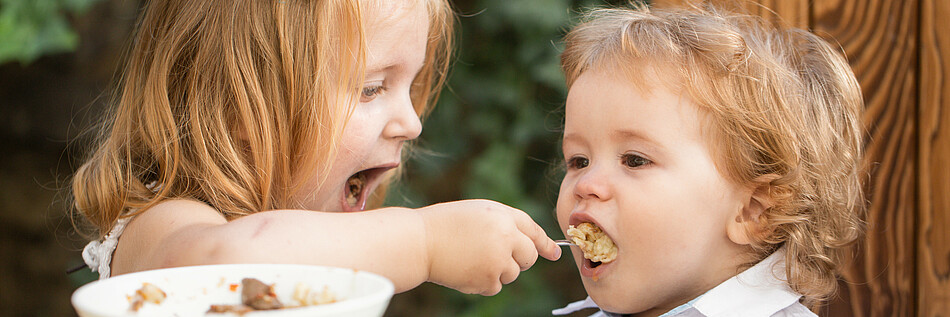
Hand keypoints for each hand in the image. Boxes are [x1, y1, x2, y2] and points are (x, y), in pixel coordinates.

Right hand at [419, 199, 559, 294]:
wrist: (420, 242)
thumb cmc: (447, 224)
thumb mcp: (480, 212)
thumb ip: (506, 224)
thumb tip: (533, 246)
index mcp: (504, 217)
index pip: (533, 231)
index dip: (545, 244)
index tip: (555, 253)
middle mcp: (506, 239)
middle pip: (529, 257)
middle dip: (520, 258)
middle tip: (497, 254)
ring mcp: (497, 261)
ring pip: (512, 274)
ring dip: (498, 270)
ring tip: (472, 258)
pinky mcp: (486, 280)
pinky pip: (496, 287)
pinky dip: (484, 282)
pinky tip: (466, 269)